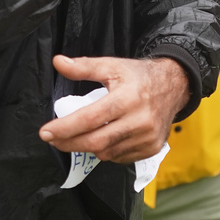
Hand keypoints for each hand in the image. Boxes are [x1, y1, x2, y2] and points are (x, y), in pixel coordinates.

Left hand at [38, 54, 189, 162]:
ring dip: (88, 146)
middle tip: (53, 139)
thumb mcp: (112, 66)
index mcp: (128, 97)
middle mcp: (140, 120)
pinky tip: (103, 139)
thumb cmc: (138, 76)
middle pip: (95, 141)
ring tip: (78, 137)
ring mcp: (147, 137)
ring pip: (106, 152)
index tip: (45, 132)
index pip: (90, 118)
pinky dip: (107, 151)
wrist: (174, 86)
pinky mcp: (151, 148)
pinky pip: (119, 157)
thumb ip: (83, 67)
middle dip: (69, 143)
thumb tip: (58, 62)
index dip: (65, 128)